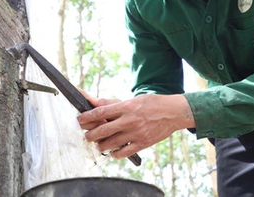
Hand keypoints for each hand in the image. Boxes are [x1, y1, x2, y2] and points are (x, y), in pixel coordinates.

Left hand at [77, 94, 194, 158]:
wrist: (174, 112)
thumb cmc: (153, 103)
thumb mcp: (133, 99)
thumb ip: (114, 104)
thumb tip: (96, 103)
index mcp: (126, 106)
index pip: (101, 112)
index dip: (87, 117)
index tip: (79, 120)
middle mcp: (129, 120)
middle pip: (103, 130)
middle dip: (90, 134)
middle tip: (86, 136)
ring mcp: (136, 133)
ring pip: (111, 143)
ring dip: (100, 145)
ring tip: (97, 144)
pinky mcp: (143, 143)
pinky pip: (124, 152)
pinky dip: (114, 154)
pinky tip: (111, 152)